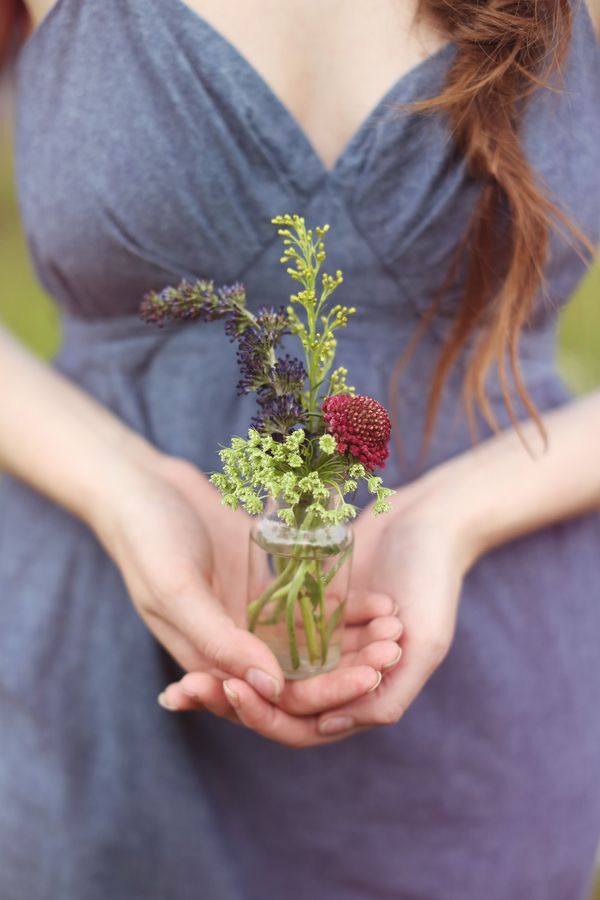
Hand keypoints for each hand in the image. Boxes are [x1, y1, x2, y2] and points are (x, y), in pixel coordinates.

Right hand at [94, 454, 403, 737]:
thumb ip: (218, 640)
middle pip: (303, 676)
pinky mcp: (267, 582)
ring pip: (314, 643)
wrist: (140, 481)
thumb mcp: (175, 589)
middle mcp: (235, 644)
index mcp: (210, 660)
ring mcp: (253, 613)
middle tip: (392, 651)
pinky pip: (312, 605)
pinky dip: (344, 609)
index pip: (274, 701)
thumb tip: (273, 688)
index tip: (369, 678)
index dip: (323, 696)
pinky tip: (379, 601)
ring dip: (353, 643)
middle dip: (349, 670)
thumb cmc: (147, 537)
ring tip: (394, 627)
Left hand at [192, 476, 467, 745]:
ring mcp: (317, 639)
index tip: (229, 690)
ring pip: (261, 666)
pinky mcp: (303, 605)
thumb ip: (389, 696)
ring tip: (183, 670)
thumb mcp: (427, 645)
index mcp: (362, 693)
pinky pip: (264, 625)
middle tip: (186, 688)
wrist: (431, 520)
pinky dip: (236, 632)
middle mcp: (334, 673)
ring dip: (224, 672)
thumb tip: (326, 726)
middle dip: (231, 698)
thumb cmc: (436, 583)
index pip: (301, 723)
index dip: (262, 715)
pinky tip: (201, 622)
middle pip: (272, 700)